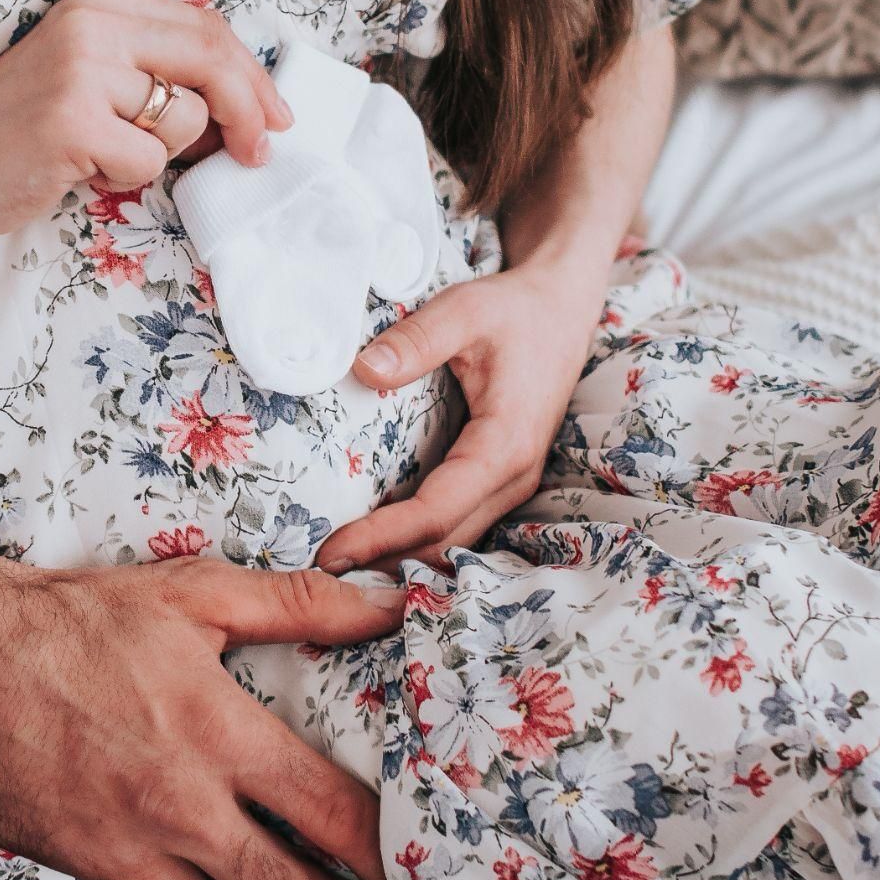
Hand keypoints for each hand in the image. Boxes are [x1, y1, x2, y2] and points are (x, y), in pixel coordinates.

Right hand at [0, 0, 290, 236]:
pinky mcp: (71, 120)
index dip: (250, 75)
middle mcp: (93, 22)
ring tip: (104, 153)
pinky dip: (126, 177)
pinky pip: (148, 159)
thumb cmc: (16, 127)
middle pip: (211, 57)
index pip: (205, 26)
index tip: (274, 115)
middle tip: (260, 151)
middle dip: (250, 109)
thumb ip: (154, 72)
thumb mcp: (88, 74)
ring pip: (183, 117)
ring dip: (160, 152)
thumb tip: (245, 108)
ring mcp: (81, 68)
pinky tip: (82, 170)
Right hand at [0, 547, 400, 879]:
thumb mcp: (193, 592)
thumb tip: (388, 603)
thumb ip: (298, 604)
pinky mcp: (92, 868)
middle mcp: (186, 802)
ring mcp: (136, 846)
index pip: (333, 812)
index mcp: (221, 730)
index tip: (415, 859)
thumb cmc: (80, 618)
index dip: (386, 849)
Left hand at [315, 261, 609, 572]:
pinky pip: (459, 524)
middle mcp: (515, 477)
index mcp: (506, 445)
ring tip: (341, 568)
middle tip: (319, 570)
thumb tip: (363, 370)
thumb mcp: (465, 310)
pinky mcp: (501, 479)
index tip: (330, 550)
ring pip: (455, 541)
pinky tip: (376, 543)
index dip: (381, 536)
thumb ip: (416, 339)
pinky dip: (419, 540)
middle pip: (444, 540)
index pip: (435, 510)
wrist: (561, 308)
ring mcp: (512, 483)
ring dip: (401, 558)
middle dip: (383, 561)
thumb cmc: (515, 310)